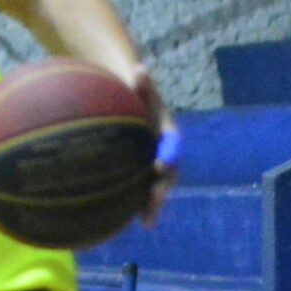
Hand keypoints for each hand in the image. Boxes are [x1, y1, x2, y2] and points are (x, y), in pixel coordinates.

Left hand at [127, 62, 178, 224]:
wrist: (130, 102)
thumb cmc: (133, 93)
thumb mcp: (138, 86)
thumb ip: (141, 83)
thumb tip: (139, 69)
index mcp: (167, 135)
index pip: (171, 148)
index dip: (168, 157)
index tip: (159, 165)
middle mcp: (164, 153)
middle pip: (168, 175)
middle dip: (162, 190)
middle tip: (154, 203)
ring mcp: (153, 165)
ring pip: (155, 187)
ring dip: (153, 204)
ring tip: (146, 221)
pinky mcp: (140, 174)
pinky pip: (139, 190)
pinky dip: (134, 204)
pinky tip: (119, 218)